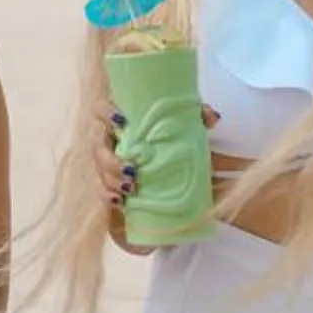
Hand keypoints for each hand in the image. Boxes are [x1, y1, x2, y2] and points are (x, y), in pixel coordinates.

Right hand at [98, 100, 221, 252]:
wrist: (173, 155)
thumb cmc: (172, 132)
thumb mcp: (186, 122)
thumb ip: (198, 115)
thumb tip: (213, 117)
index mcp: (119, 119)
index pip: (100, 109)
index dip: (105, 113)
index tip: (122, 122)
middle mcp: (109, 139)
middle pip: (98, 147)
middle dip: (111, 161)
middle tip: (132, 172)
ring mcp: (108, 162)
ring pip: (101, 171)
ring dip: (112, 181)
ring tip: (130, 189)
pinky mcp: (113, 181)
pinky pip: (104, 190)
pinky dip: (110, 196)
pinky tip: (121, 202)